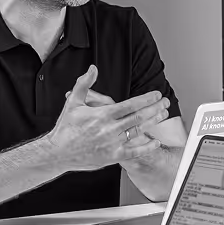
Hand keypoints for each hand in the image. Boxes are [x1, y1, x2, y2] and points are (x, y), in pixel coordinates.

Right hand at [49, 65, 169, 170]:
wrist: (58, 152)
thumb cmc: (66, 127)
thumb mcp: (74, 102)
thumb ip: (84, 83)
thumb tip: (93, 69)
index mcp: (102, 115)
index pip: (130, 104)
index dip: (146, 99)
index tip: (156, 95)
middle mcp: (110, 129)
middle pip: (138, 117)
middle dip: (154, 108)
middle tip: (165, 102)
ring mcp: (112, 143)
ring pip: (138, 131)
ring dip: (153, 123)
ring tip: (163, 115)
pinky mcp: (112, 156)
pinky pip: (134, 151)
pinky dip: (146, 146)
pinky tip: (155, 141)